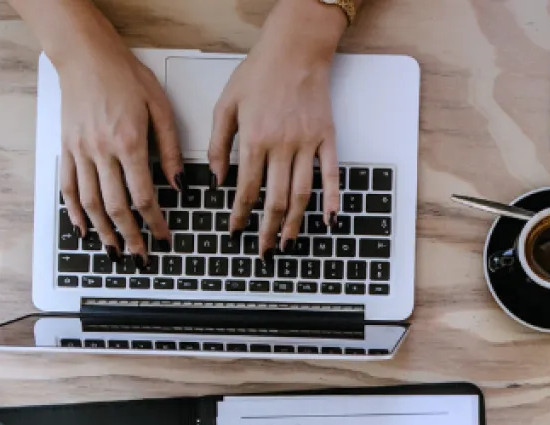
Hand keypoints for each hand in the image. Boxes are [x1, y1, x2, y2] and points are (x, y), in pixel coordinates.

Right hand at [50, 11, 182, 261]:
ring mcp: (80, 151)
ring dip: (103, 232)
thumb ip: (171, 148)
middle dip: (130, 237)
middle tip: (140, 257)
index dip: (155, 223)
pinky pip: (68, 187)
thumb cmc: (125, 76)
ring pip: (90, 203)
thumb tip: (180, 183)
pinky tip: (83, 228)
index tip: (164, 238)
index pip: (144, 196)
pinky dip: (74, 211)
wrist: (86, 56)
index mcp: (130, 142)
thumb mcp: (160, 108)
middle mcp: (102, 151)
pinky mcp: (66, 148)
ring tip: (114, 251)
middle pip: (116, 207)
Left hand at [210, 0, 347, 257]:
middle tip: (263, 250)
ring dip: (294, 223)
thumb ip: (217, 143)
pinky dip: (332, 200)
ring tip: (287, 241)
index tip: (236, 230)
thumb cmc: (259, 73)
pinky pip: (331, 175)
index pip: (246, 188)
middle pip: (275, 199)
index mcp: (254, 139)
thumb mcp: (226, 104)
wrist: (296, 50)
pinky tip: (329, 220)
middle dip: (266, 229)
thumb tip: (217, 178)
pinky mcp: (327, 138)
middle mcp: (282, 146)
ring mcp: (308, 144)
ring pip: (302, 194)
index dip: (240, 214)